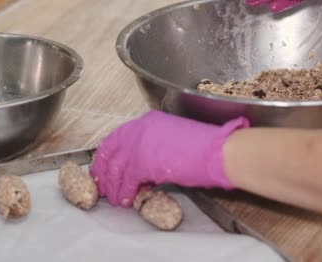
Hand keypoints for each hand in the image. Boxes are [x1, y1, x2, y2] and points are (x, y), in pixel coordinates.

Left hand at [89, 110, 248, 206]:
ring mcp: (140, 143)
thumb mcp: (174, 140)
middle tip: (103, 186)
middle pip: (111, 151)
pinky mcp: (143, 161)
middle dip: (104, 171)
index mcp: (148, 121)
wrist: (218, 151)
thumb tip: (143, 167)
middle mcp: (140, 128)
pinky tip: (127, 201)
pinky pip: (127, 180)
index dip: (108, 155)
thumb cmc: (206, 147)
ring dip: (114, 186)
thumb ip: (154, 148)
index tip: (104, 168)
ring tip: (115, 199)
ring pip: (116, 168)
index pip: (117, 137)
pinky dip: (125, 192)